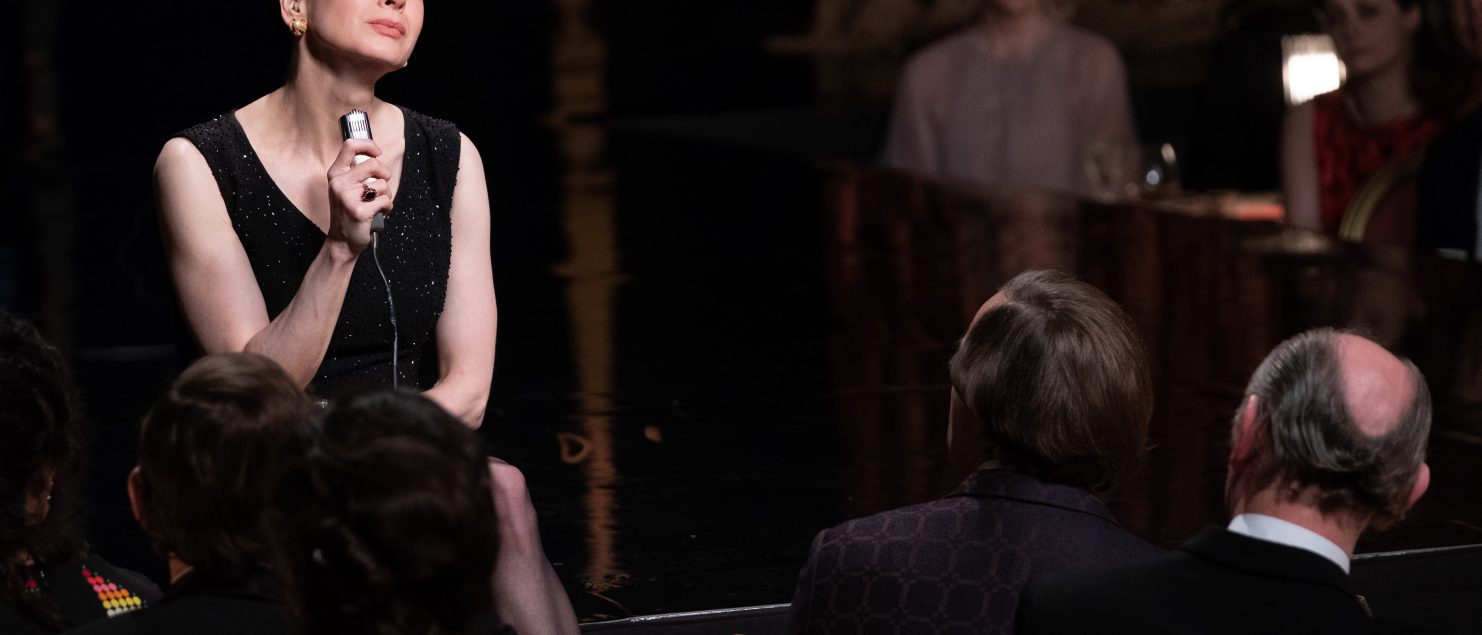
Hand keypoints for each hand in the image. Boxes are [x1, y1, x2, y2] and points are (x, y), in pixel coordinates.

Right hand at [325, 138, 392, 255]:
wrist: (343, 240)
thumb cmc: (349, 212)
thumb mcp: (345, 188)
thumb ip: (356, 172)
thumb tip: (376, 155)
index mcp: (335, 174)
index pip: (350, 146)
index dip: (368, 145)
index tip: (377, 152)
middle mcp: (339, 183)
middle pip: (373, 164)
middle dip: (385, 174)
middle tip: (382, 185)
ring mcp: (348, 198)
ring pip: (383, 185)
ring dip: (386, 195)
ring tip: (377, 204)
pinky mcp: (359, 211)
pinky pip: (385, 200)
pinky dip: (387, 207)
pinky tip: (378, 212)